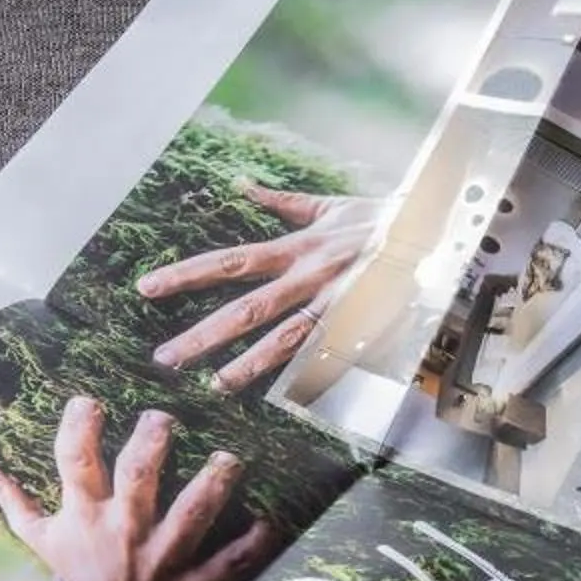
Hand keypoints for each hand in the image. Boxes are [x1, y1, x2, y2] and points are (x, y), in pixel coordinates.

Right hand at [0, 397, 277, 580]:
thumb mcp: (39, 541)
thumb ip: (8, 495)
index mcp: (83, 518)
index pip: (72, 460)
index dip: (78, 424)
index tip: (89, 399)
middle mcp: (123, 535)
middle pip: (138, 476)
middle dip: (153, 440)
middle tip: (164, 418)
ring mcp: (162, 562)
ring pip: (192, 514)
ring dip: (214, 482)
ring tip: (229, 458)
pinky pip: (233, 562)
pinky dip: (256, 541)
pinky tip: (269, 518)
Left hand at [139, 182, 383, 392]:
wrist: (432, 232)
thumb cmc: (379, 219)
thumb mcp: (327, 205)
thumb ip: (281, 202)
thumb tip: (242, 185)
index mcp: (296, 248)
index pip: (230, 262)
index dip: (186, 275)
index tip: (148, 287)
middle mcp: (308, 279)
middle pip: (245, 310)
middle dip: (203, 335)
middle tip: (165, 356)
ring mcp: (333, 308)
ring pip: (282, 341)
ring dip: (246, 365)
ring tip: (212, 385)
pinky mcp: (359, 329)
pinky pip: (327, 358)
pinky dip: (303, 377)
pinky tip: (280, 396)